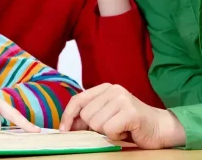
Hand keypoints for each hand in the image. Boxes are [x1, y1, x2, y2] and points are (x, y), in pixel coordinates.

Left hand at [60, 84, 185, 148]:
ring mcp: (122, 99)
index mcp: (105, 88)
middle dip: (95, 127)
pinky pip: (109, 130)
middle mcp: (113, 90)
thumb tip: (67, 126)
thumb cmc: (130, 124)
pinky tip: (127, 132)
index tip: (64, 130)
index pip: (77, 100)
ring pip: (96, 123)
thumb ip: (88, 116)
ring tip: (121, 128)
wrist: (161, 128)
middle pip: (85, 115)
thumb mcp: (106, 115)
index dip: (68, 115)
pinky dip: (116, 136)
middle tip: (112, 127)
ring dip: (107, 132)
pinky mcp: (130, 112)